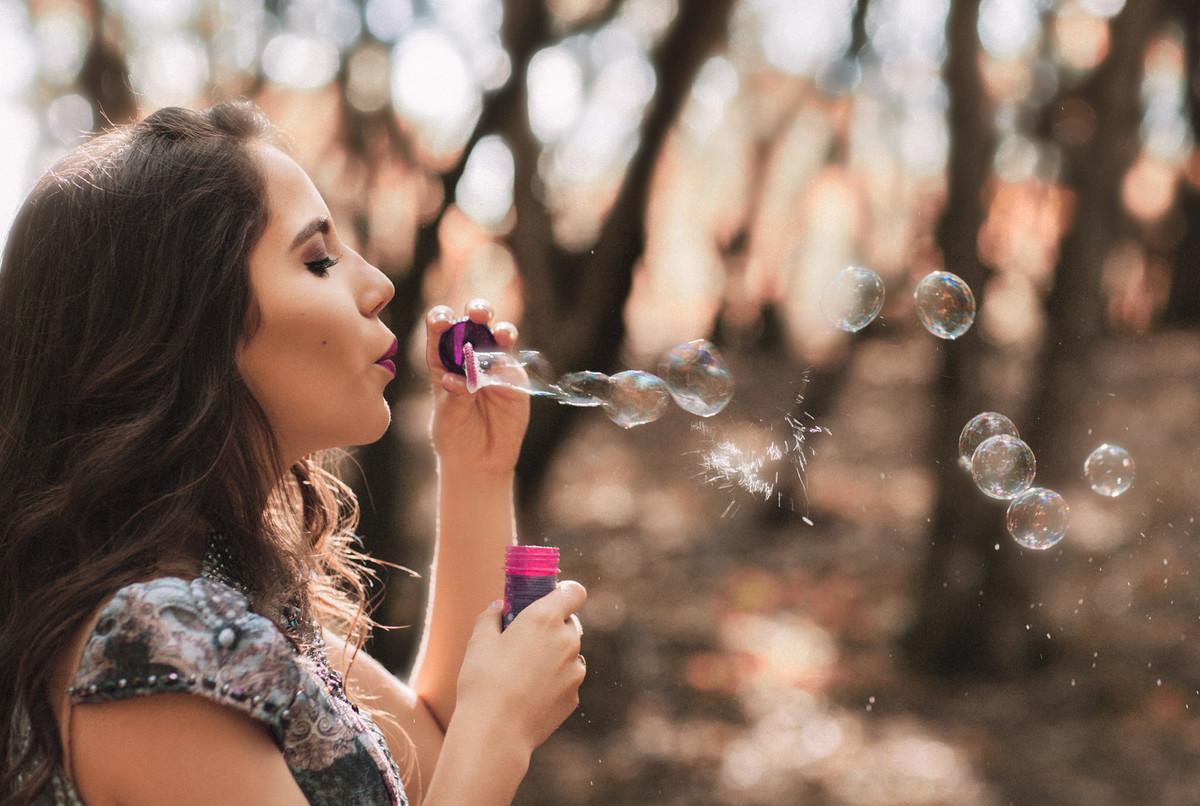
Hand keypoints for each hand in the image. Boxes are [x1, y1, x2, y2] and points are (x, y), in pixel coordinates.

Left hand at [425, 299, 530, 474]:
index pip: (440, 330)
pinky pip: (513, 365)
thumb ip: (455, 397)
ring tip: (501, 336)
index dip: (441, 319)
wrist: (479, 460)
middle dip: (478, 310)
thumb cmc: (454, 435)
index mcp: (443, 359)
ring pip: (501, 335)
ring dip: (502, 330)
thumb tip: (459, 377)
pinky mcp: (514, 379)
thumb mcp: (448, 418)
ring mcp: (495, 365)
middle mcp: (470, 356)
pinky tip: (503, 375)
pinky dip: (509, 366)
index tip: (443, 322)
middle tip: (478, 314)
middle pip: (474, 323)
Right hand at [453, 582, 587, 754]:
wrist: (496, 732)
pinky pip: (567, 680)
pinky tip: (529, 694)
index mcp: (544, 619)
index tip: (548, 599)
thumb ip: (491, 618)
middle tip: (525, 638)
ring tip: (523, 672)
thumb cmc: (483, 681)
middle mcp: (566, 641)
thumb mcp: (479, 642)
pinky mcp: (574, 697)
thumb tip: (498, 607)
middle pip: (569, 623)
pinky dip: (554, 682)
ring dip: (554, 656)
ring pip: (570, 653)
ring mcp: (575, 671)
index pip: (574, 592)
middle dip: (552, 627)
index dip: (564, 593)